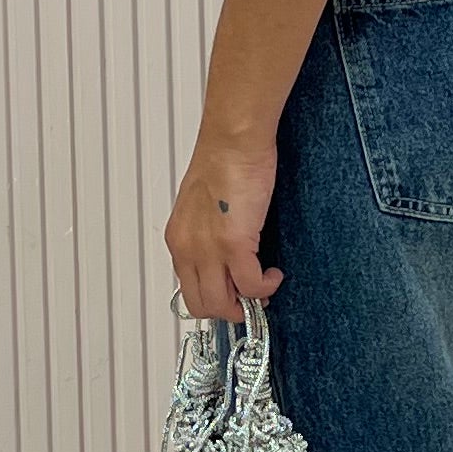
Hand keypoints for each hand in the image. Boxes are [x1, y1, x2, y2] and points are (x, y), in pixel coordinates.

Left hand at [166, 132, 281, 322]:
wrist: (233, 141)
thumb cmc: (224, 162)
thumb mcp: (202, 208)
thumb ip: (207, 236)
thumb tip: (224, 260)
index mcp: (178, 239)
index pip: (188, 290)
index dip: (214, 300)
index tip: (233, 296)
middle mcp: (187, 249)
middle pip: (202, 306)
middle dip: (230, 310)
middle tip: (250, 299)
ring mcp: (208, 250)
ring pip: (223, 305)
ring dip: (248, 304)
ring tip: (264, 286)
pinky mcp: (234, 244)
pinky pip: (251, 285)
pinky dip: (266, 287)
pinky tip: (274, 274)